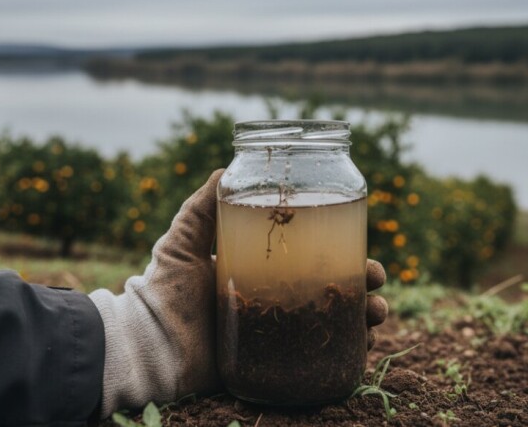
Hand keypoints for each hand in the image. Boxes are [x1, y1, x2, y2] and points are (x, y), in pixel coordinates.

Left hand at [89, 170, 388, 416]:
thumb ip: (201, 205)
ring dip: (366, 314)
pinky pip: (321, 355)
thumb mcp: (184, 238)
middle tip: (375, 276)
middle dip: (363, 281)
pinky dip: (350, 350)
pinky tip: (365, 342)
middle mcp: (277, 299)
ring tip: (376, 313)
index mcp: (263, 269)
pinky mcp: (276, 361)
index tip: (360, 241)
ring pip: (337, 321)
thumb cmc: (166, 288)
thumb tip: (223, 166)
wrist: (151, 342)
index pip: (311, 254)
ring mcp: (280, 332)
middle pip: (334, 287)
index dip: (340, 248)